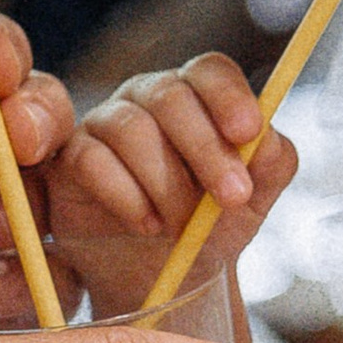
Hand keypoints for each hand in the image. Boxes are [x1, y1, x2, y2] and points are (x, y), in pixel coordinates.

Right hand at [46, 54, 295, 309]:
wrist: (161, 270)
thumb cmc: (209, 221)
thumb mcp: (253, 197)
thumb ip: (272, 162)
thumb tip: (268, 139)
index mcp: (198, 94)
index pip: (210, 71)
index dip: (229, 96)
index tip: (249, 133)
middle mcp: (149, 96)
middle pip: (171, 95)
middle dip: (207, 149)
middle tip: (233, 197)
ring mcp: (105, 122)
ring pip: (132, 129)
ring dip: (167, 183)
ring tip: (185, 226)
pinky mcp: (71, 157)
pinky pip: (91, 160)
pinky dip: (126, 195)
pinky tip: (148, 224)